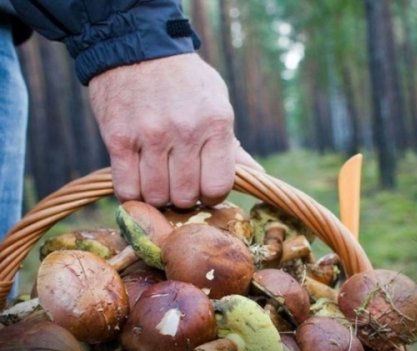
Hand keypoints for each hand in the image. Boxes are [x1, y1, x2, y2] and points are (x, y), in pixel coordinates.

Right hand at [89, 53, 242, 207]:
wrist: (137, 45)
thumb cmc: (185, 80)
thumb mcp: (217, 103)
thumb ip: (232, 145)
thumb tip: (256, 174)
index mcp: (215, 124)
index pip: (218, 186)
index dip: (212, 196)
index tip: (204, 189)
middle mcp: (185, 132)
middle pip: (185, 196)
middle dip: (184, 197)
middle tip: (179, 184)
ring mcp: (150, 136)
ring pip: (155, 196)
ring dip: (157, 196)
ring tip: (158, 181)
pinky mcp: (118, 139)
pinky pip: (126, 188)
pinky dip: (132, 194)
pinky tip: (137, 182)